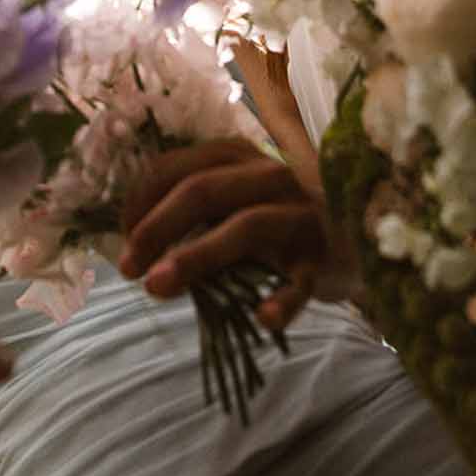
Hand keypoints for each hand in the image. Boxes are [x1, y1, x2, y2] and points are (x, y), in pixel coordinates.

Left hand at [118, 139, 356, 332]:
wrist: (352, 236)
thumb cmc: (275, 218)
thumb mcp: (231, 200)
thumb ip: (192, 210)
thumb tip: (133, 242)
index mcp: (236, 155)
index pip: (173, 167)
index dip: (138, 202)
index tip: (123, 240)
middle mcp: (268, 173)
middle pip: (201, 191)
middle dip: (155, 228)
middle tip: (128, 269)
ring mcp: (299, 213)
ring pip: (244, 227)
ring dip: (195, 257)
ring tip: (156, 287)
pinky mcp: (323, 256)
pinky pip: (300, 279)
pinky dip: (281, 300)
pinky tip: (262, 319)